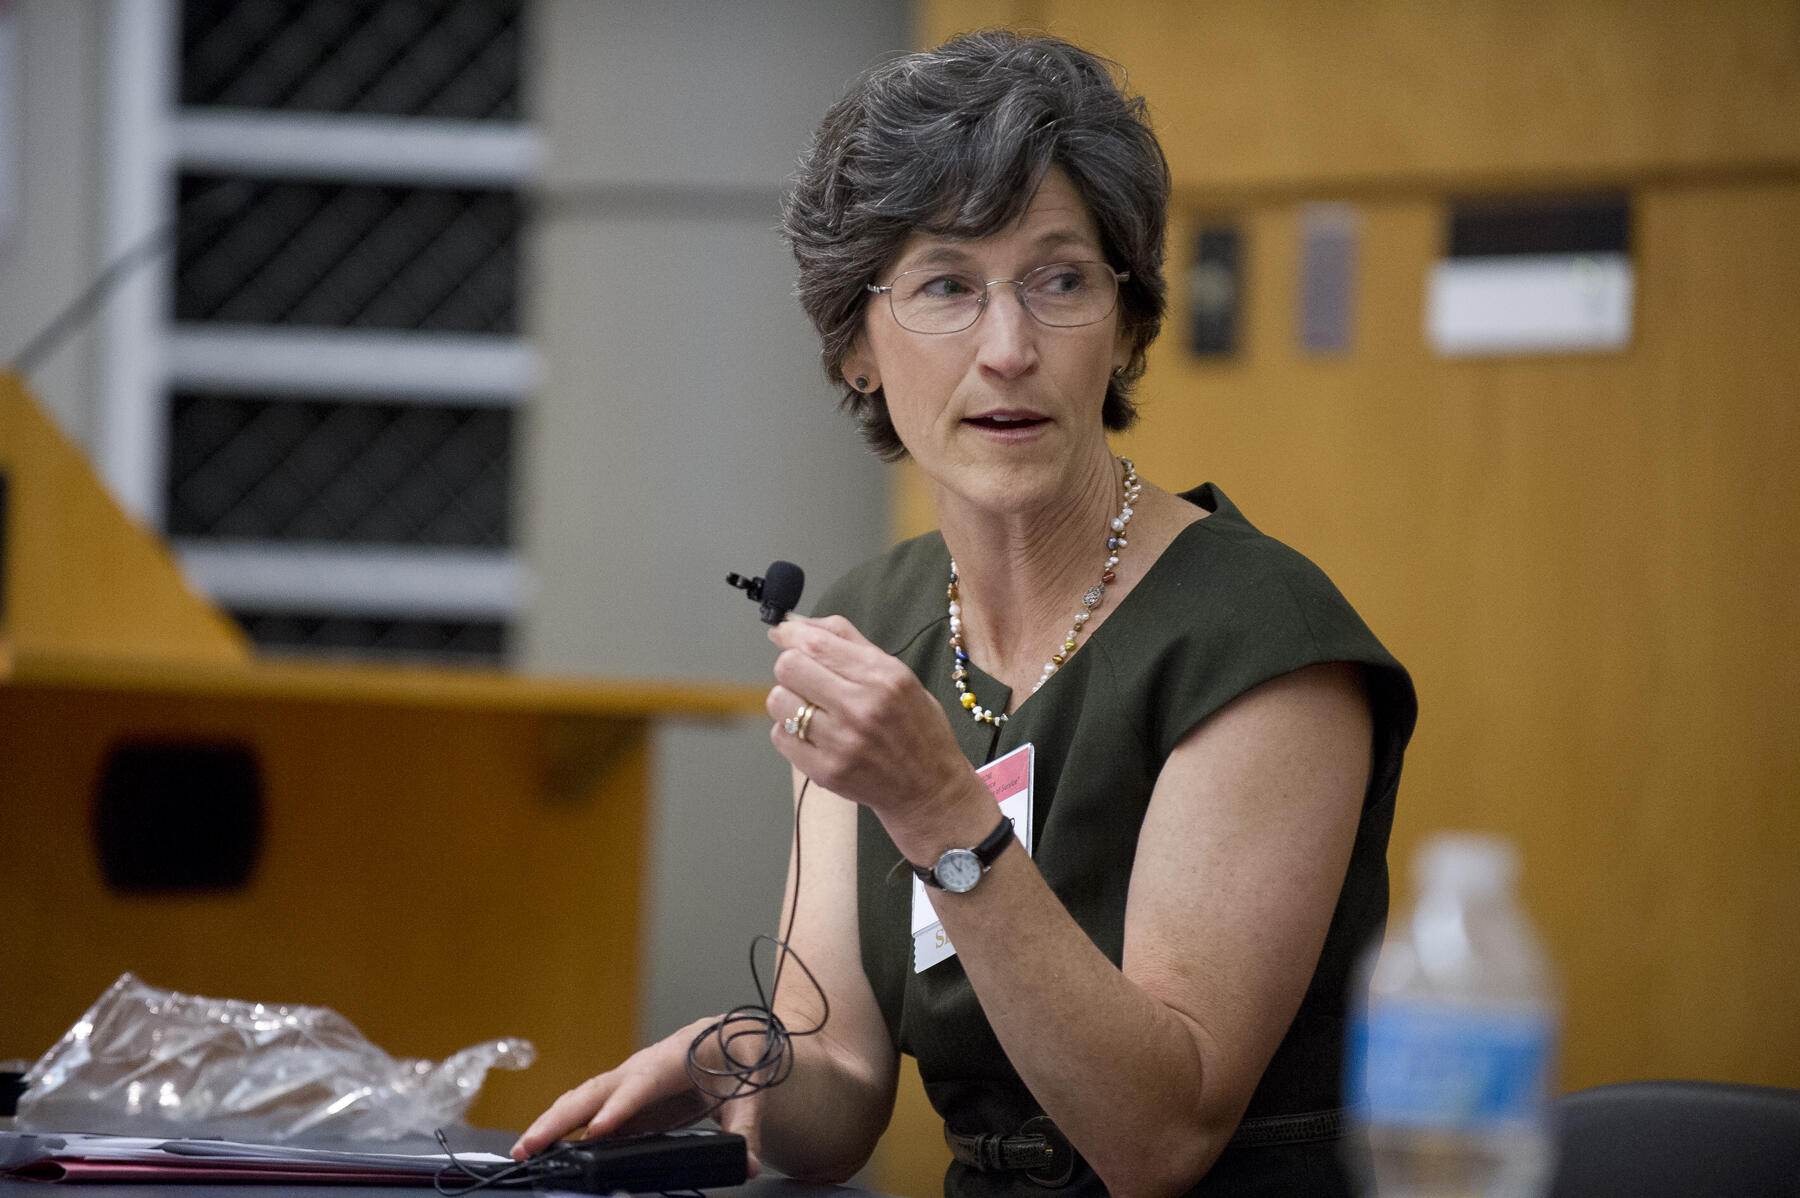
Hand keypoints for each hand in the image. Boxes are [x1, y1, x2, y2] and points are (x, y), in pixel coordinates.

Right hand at [509, 1016, 766, 1174]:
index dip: (621, 1106)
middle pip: (596, 1091)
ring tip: (524, 1151)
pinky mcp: (621, 1101)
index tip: (599, 1129)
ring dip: (551, 1124)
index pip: (643, 1083)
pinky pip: (587, 1113)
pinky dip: (561, 1129)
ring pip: (583, 1100)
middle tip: (531, 1145)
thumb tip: (747, 1161)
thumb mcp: (750, 1092)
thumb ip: (745, 1129)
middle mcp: (641, 1068)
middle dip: (561, 1118)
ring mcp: (626, 1083)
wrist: (728, 1040)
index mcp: (673, 1060)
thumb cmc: (735, 1059)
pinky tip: (543, 1149)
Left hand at [765, 615, 984, 850]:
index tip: (782, 635)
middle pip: (789, 668)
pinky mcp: (826, 771)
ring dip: (788, 701)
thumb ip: (850, 642)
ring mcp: (842, 742)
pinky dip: (789, 732)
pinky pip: (780, 737)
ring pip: (778, 701)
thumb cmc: (916, 727)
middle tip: (806, 678)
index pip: (815, 644)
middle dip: (790, 667)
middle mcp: (861, 707)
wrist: (930, 788)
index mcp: (882, 677)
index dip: (790, 635)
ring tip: (812, 709)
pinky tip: (814, 735)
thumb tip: (799, 624)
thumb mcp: (898, 674)